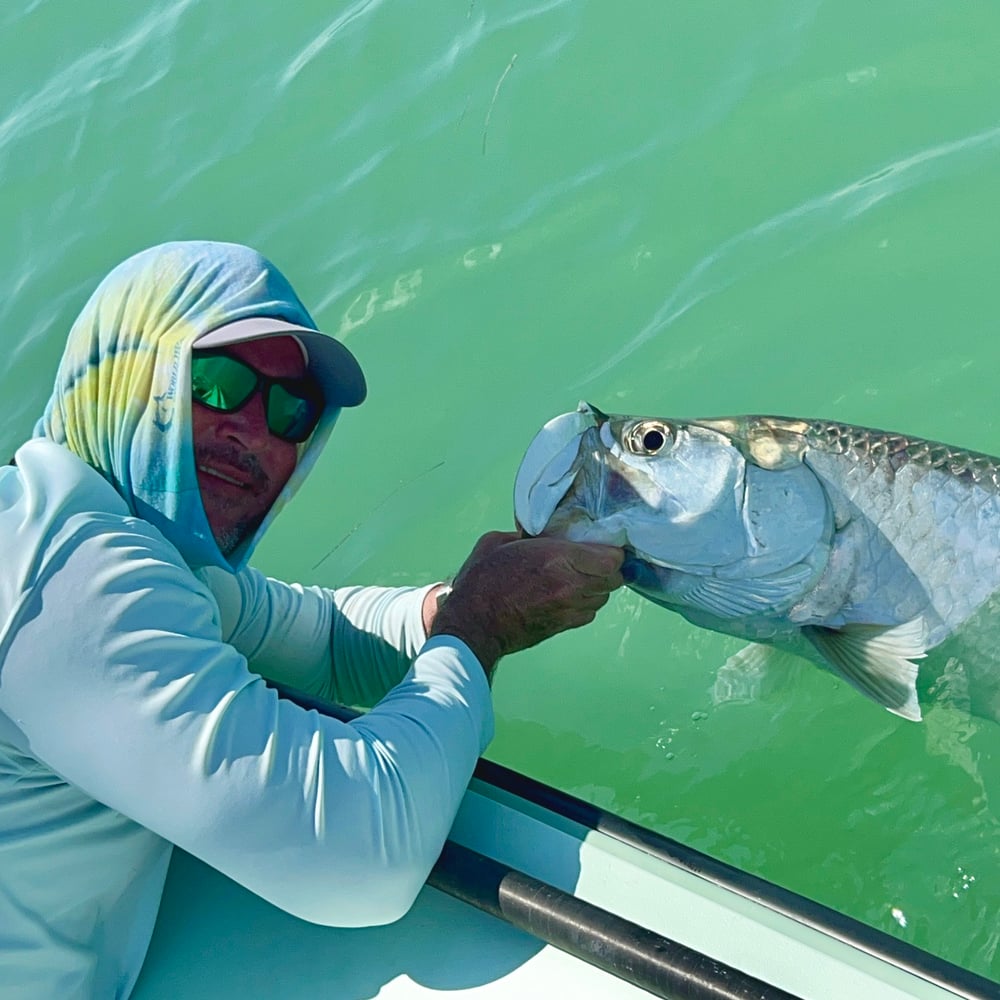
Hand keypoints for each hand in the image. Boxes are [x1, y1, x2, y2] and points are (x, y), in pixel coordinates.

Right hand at [429, 531, 624, 679]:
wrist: (473, 624)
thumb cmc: (481, 581)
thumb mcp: (498, 542)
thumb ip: (524, 534)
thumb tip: (535, 533)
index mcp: (556, 558)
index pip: (610, 558)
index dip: (611, 551)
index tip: (602, 545)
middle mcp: (570, 584)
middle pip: (614, 579)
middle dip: (608, 569)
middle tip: (594, 560)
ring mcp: (568, 608)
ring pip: (604, 598)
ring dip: (598, 587)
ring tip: (582, 578)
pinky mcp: (563, 627)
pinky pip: (589, 614)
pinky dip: (586, 604)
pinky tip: (570, 596)